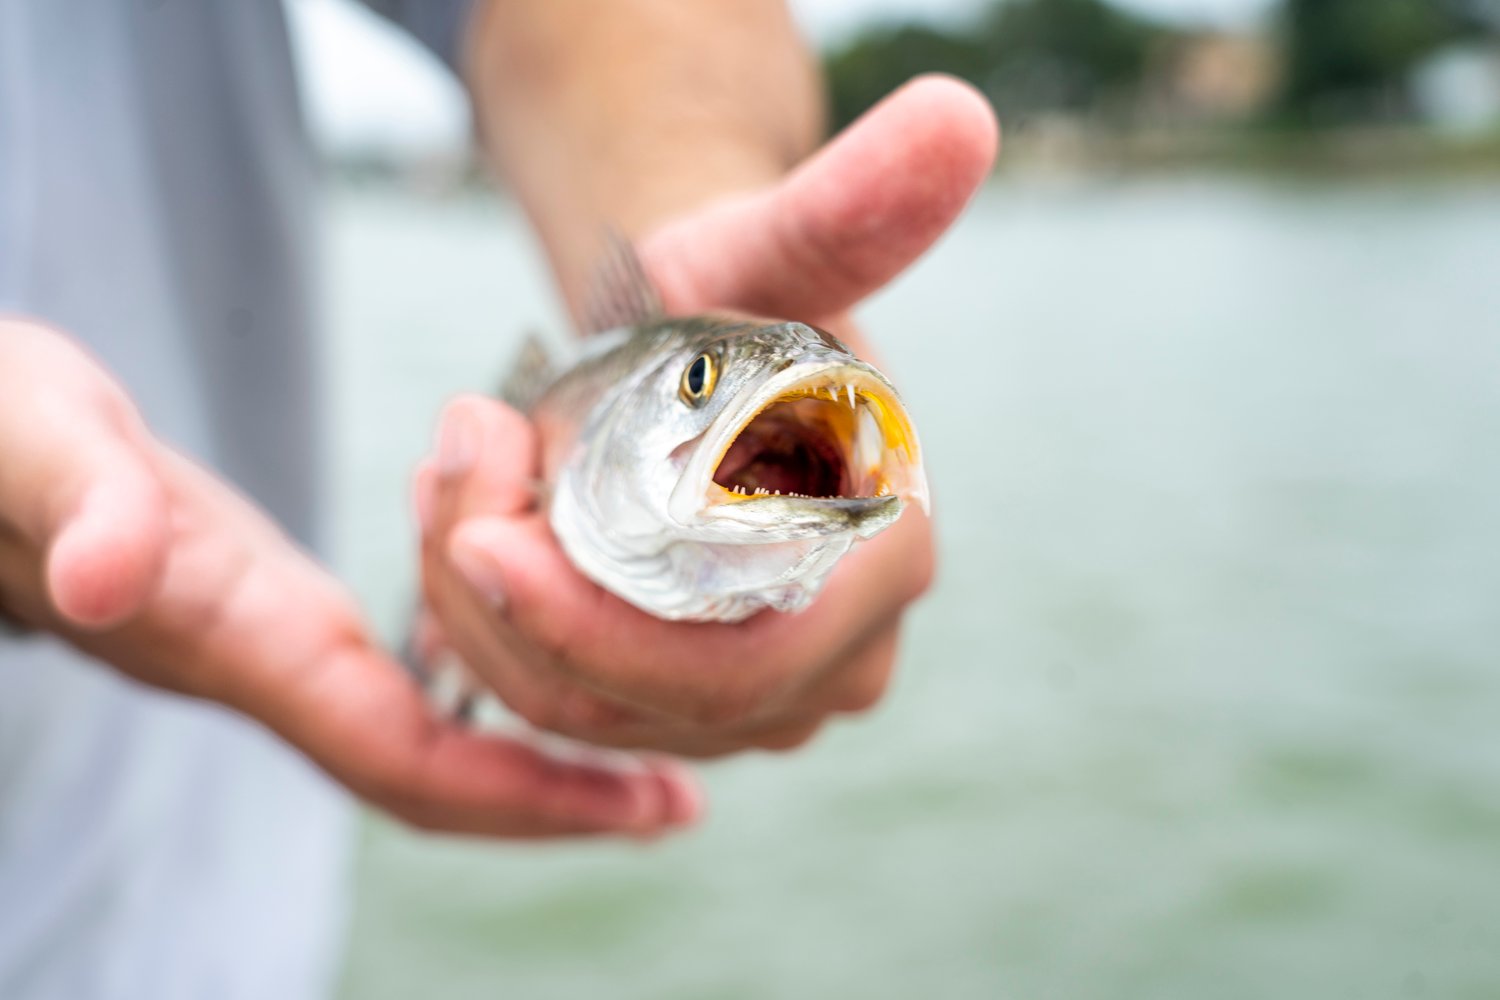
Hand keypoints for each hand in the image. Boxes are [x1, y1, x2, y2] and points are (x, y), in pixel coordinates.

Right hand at [0, 319, 697, 836]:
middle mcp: (265, 667)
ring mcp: (269, 648)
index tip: (644, 806)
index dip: (524, 796)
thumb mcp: (38, 436)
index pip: (402, 755)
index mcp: (237, 639)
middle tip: (681, 800)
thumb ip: (87, 502)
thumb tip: (116, 582)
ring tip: (648, 751)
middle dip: (553, 802)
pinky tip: (544, 664)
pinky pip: (397, 686)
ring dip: (531, 758)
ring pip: (417, 741)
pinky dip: (481, 694)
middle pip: (428, 775)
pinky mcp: (271, 613)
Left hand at [419, 76, 997, 755]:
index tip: (474, 534)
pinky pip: (580, 714)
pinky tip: (468, 533)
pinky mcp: (701, 709)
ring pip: (593, 719)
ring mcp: (772, 699)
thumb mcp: (768, 250)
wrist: (714, 348)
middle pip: (643, 706)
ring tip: (449, 481)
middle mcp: (840, 658)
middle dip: (510, 611)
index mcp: (880, 563)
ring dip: (485, 616)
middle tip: (444, 474)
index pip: (730, 668)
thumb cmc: (737, 296)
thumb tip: (961, 116)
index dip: (591, 632)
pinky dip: (499, 637)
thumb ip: (846, 208)